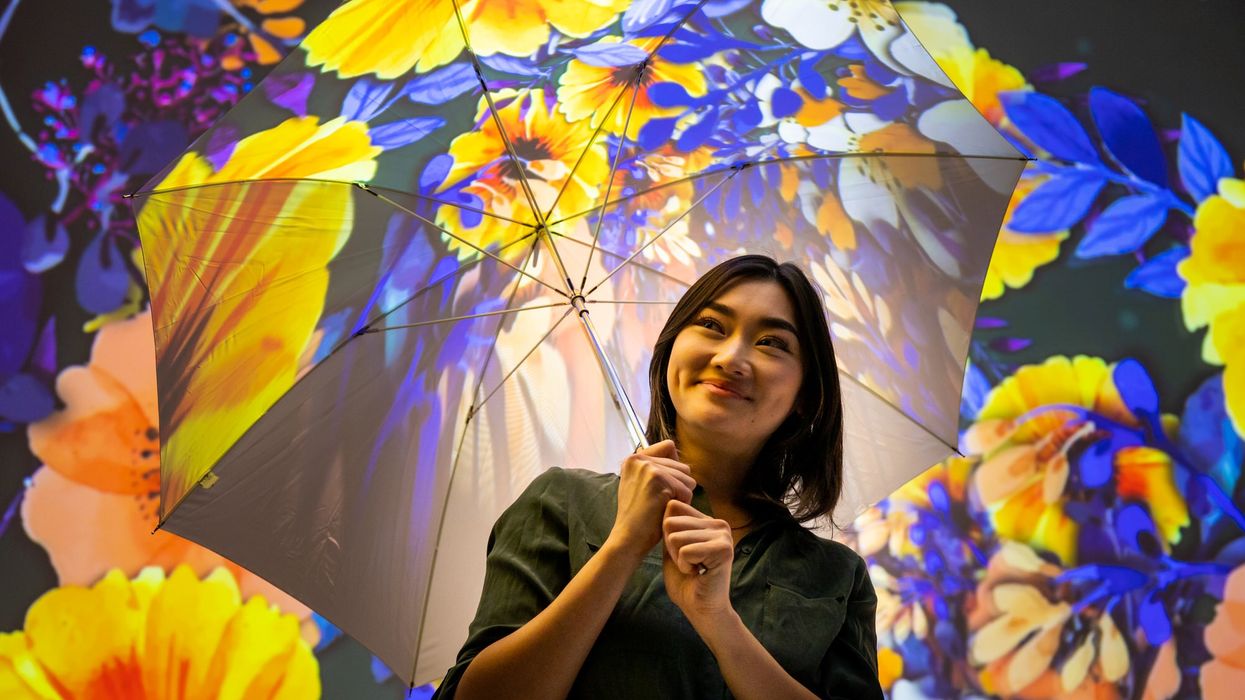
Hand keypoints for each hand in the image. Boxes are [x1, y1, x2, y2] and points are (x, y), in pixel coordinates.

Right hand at [605, 440, 695, 560]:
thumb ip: (653, 465)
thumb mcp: (639, 484)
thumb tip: (672, 446)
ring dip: (681, 496)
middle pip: (682, 466)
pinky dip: (681, 505)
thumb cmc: (639, 517)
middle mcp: (639, 458)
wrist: (628, 539)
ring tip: (661, 507)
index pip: (669, 447)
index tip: (660, 489)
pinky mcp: (659, 480)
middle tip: (658, 503)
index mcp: (633, 458)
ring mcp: (648, 467)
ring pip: (687, 478)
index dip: (673, 470)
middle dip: (678, 487)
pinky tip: (663, 512)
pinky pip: (687, 491)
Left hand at [662, 500, 734, 624]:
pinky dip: (685, 565)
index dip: (667, 533)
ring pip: (676, 537)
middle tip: (687, 562)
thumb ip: (670, 527)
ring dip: (678, 558)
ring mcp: (723, 534)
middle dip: (671, 546)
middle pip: (671, 522)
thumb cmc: (685, 581)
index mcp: (706, 521)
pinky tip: (698, 572)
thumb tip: (666, 503)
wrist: (700, 608)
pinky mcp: (724, 549)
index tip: (680, 551)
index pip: (673, 507)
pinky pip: (685, 551)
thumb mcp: (671, 547)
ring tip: (693, 567)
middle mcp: (717, 524)